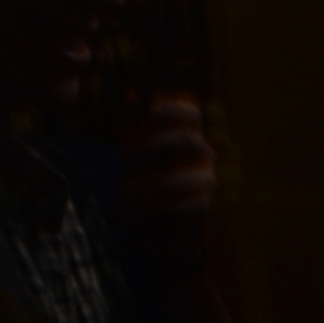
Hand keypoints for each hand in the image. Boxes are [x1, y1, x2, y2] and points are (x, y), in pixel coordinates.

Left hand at [119, 93, 218, 226]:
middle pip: (186, 139)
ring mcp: (206, 181)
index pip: (192, 113)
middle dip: (152, 143)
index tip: (152, 110)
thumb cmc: (146, 182)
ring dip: (140, 188)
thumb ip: (135, 126)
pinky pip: (180, 207)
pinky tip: (129, 213)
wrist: (161, 227)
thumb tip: (133, 95)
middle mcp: (202, 154)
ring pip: (174, 179)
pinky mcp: (202, 207)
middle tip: (123, 154)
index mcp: (187, 135)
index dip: (175, 108)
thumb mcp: (135, 152)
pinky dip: (150, 209)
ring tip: (117, 196)